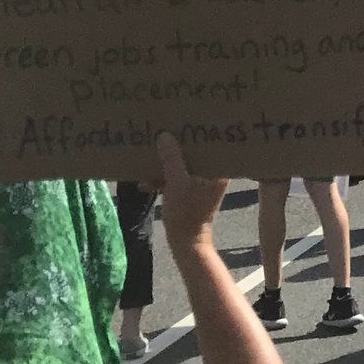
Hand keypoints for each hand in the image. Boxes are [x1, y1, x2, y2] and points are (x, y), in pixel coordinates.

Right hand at [157, 132, 229, 254]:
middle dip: (178, 146)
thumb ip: (172, 159)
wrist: (185, 244)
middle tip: (164, 131)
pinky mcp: (190, 193)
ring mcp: (202, 183)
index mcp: (218, 169)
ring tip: (150, 155)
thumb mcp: (176, 183)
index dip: (200, 132)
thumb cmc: (186, 213)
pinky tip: (145, 183)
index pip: (212, 143)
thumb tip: (165, 136)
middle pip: (195, 153)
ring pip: (183, 165)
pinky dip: (163, 180)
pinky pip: (177, 179)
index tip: (187, 119)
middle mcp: (214, 173)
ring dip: (166, 164)